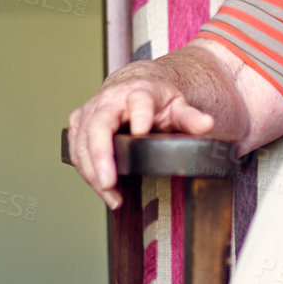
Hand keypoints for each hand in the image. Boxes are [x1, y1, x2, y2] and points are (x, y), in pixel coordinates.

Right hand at [67, 73, 215, 209]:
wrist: (133, 86)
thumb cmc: (157, 100)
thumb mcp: (178, 106)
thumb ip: (190, 117)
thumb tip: (207, 124)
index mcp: (139, 92)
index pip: (138, 101)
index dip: (139, 115)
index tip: (141, 131)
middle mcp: (110, 99)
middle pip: (98, 126)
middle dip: (102, 155)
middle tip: (109, 183)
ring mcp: (90, 111)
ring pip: (82, 142)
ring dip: (93, 172)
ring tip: (112, 196)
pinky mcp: (79, 123)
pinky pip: (75, 150)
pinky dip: (87, 172)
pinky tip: (103, 189)